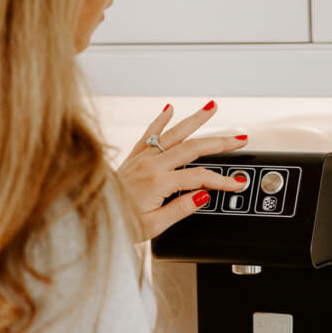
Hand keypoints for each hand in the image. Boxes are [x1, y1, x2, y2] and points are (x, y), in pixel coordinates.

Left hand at [117, 101, 248, 241]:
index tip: (236, 183)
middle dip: (219, 142)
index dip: (221, 180)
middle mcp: (150, 165)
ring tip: (212, 107)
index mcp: (158, 182)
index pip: (199, 178)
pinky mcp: (133, 158)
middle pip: (193, 148)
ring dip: (195, 119)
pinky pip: (149, 134)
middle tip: (239, 138)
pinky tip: (169, 108)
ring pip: (173, 133)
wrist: (92, 215)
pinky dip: (160, 119)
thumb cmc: (120, 223)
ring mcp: (141, 158)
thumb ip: (180, 209)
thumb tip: (203, 196)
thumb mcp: (154, 225)